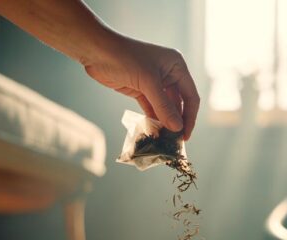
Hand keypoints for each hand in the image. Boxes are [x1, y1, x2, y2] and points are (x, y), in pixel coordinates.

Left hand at [82, 32, 199, 140]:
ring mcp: (155, 82)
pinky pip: (152, 108)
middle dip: (177, 121)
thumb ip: (163, 106)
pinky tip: (154, 132)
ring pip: (165, 107)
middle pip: (179, 103)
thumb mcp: (148, 82)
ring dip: (165, 122)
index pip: (190, 96)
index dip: (190, 117)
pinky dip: (153, 119)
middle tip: (175, 141)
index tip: (185, 135)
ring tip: (165, 140)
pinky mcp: (141, 90)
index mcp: (177, 66)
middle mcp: (169, 74)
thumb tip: (177, 128)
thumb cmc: (124, 58)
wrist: (96, 51)